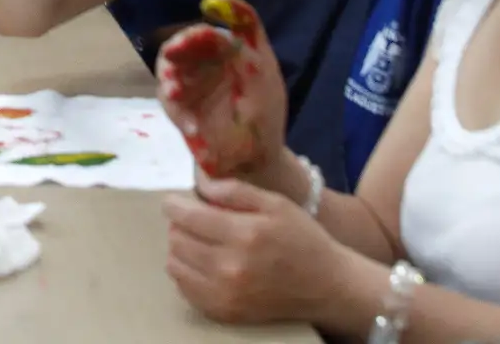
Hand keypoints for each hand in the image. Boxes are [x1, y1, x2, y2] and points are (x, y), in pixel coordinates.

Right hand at [157, 0, 287, 179]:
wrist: (256, 159)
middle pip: (180, 46)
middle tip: (174, 55)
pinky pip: (172, 106)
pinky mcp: (179, 112)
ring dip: (169, 80)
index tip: (199, 27)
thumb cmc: (264, 114)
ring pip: (168, 72)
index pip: (206, 31)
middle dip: (176, 49)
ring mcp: (188, 88)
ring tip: (175, 92)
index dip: (199, 28)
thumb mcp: (264, 71)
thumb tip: (222, 1)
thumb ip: (249, 34)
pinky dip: (180, 115)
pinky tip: (194, 127)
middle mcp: (201, 65)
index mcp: (223, 52)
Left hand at [162, 176, 343, 324]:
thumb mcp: (276, 203)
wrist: (326, 286)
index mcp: (244, 234)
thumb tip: (200, 185)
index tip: (173, 201)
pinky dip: (186, 273)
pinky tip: (202, 263)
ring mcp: (226, 295)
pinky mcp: (225, 313)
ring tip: (197, 240)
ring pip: (175, 265)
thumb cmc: (302, 239)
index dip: (174, 205)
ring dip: (179, 248)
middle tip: (191, 220)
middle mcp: (231, 268)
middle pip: (177, 240)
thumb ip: (235, 190)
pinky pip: (184, 289)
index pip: (188, 217)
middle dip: (178, 225)